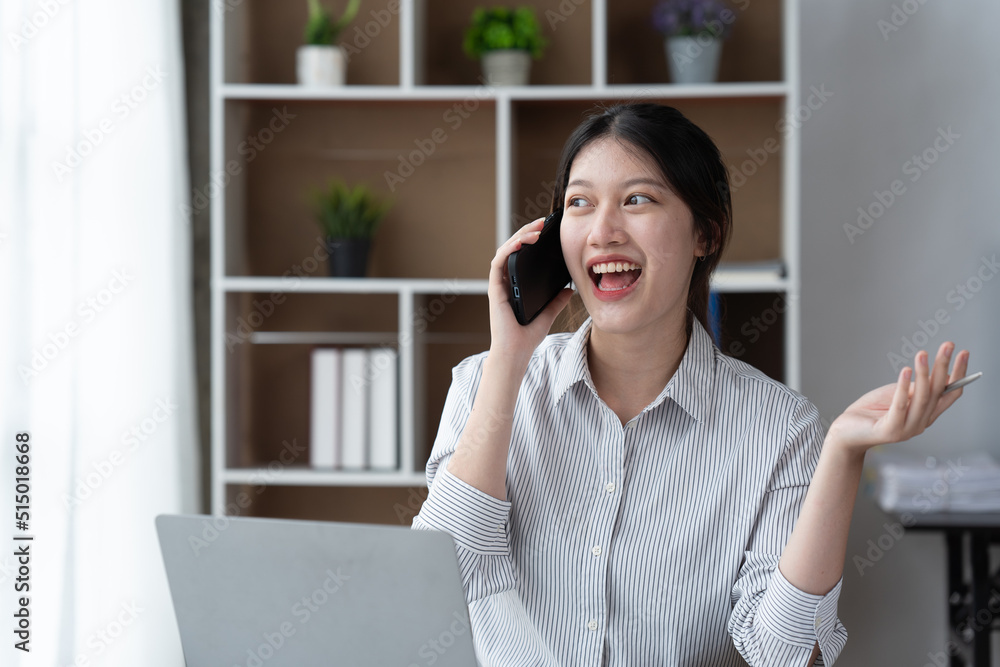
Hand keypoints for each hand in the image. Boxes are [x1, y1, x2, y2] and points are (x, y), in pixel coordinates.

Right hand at [487, 217, 573, 364]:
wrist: (515, 353)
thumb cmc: (527, 337)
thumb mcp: (548, 314)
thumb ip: (556, 301)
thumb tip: (570, 289)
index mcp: (516, 285)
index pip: (523, 256)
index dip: (532, 240)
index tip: (547, 230)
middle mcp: (506, 282)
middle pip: (514, 249)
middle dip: (527, 232)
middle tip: (543, 223)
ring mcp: (499, 284)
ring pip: (505, 251)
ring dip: (519, 236)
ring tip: (535, 229)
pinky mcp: (495, 289)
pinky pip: (499, 263)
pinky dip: (508, 250)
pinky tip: (520, 243)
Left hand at [826, 342, 970, 454]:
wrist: (846, 432)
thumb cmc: (872, 411)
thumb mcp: (897, 395)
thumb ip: (915, 388)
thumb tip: (936, 374)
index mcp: (926, 414)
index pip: (949, 393)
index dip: (958, 374)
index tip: (964, 352)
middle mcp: (921, 423)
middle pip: (937, 393)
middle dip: (943, 367)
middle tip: (948, 345)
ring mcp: (906, 429)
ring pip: (921, 398)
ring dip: (924, 374)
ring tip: (922, 354)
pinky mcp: (890, 430)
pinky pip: (899, 406)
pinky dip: (902, 387)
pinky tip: (905, 370)